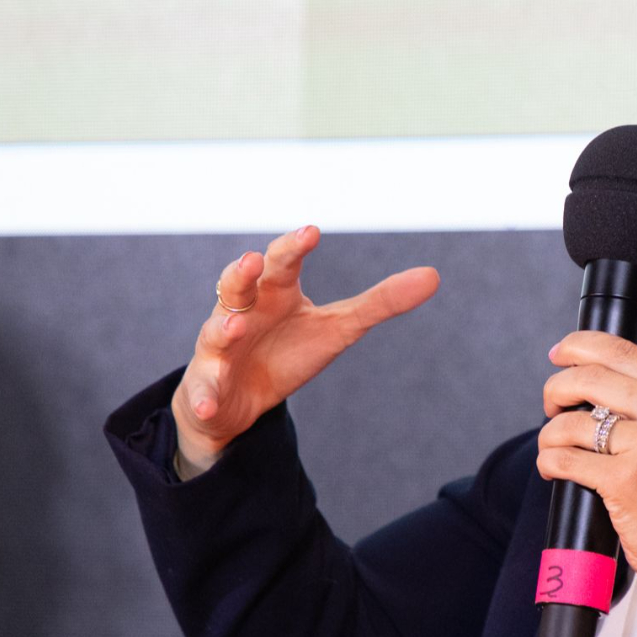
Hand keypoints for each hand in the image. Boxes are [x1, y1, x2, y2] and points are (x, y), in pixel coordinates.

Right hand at [171, 225, 439, 477]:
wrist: (241, 400)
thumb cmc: (288, 350)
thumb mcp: (338, 328)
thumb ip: (381, 302)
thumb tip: (434, 275)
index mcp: (274, 293)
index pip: (283, 263)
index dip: (294, 247)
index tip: (312, 232)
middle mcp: (240, 312)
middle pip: (237, 286)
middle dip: (242, 273)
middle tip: (253, 260)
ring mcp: (219, 349)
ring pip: (215, 333)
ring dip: (223, 328)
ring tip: (235, 325)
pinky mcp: (207, 386)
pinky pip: (202, 389)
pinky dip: (202, 395)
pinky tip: (205, 403)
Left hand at [534, 331, 636, 636]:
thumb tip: (596, 387)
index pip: (623, 351)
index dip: (580, 346)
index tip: (560, 354)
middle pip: (590, 377)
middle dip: (557, 389)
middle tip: (551, 406)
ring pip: (572, 422)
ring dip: (551, 436)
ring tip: (557, 450)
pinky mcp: (626, 481)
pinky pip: (565, 459)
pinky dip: (551, 463)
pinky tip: (556, 471)